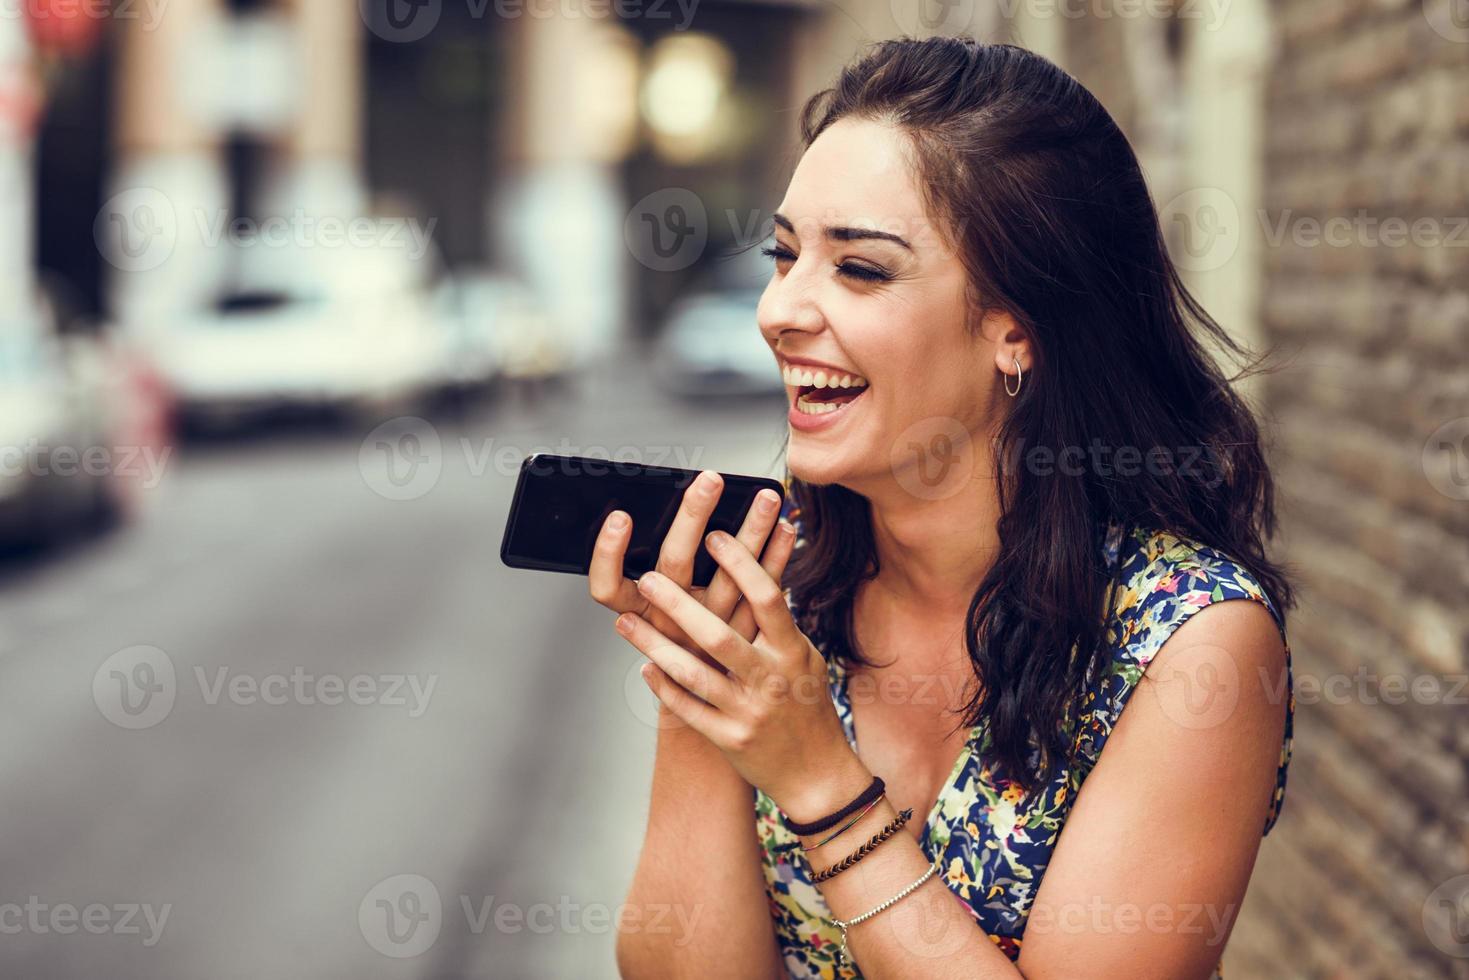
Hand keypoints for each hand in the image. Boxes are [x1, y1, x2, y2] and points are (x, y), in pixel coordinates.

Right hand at [588, 470, 795, 669]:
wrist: (728, 724)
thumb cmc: (689, 666)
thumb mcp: (662, 632)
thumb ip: (659, 590)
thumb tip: (662, 520)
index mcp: (643, 620)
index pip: (608, 588)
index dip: (608, 555)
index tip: (620, 518)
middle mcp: (676, 627)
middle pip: (675, 566)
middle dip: (691, 517)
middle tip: (708, 481)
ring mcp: (718, 637)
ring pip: (732, 578)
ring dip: (751, 531)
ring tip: (768, 497)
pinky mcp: (754, 644)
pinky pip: (767, 596)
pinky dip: (777, 559)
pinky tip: (788, 530)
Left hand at [611, 526, 863, 811]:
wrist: (817, 775)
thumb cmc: (807, 705)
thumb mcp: (805, 657)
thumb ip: (779, 619)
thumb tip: (769, 558)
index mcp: (792, 652)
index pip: (767, 598)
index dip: (741, 563)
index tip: (714, 536)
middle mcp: (770, 679)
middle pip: (719, 636)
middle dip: (679, 605)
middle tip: (646, 578)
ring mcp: (747, 712)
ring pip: (693, 674)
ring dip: (655, 646)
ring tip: (625, 623)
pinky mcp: (729, 740)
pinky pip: (688, 709)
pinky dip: (664, 687)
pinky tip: (644, 667)